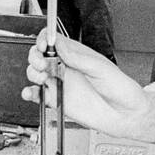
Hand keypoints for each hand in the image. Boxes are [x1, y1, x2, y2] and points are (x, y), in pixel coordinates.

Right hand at [21, 30, 149, 137]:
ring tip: (41, 78)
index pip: (53, 41)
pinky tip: (31, 93)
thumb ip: (78, 58)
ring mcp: (60, 84)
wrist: (125, 115)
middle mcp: (65, 67)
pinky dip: (29, 94)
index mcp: (76, 55)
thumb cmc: (120, 89)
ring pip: (35, 73)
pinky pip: (37, 95)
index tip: (43, 45)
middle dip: (35, 57)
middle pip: (39, 55)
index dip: (44, 40)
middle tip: (41, 64)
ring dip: (32, 73)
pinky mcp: (56, 101)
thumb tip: (60, 45)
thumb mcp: (101, 68)